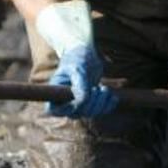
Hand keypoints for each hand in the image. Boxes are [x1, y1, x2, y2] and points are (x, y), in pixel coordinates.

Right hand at [36, 0, 116, 117]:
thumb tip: (83, 102)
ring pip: (91, 114)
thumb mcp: (78, 70)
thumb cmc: (77, 58)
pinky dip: (109, 105)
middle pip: (78, 113)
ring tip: (104, 88)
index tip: (82, 97)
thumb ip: (80, 85)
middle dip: (91, 102)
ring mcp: (78, 105)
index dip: (69, 108)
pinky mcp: (91, 103)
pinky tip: (113, 96)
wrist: (86, 54)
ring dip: (101, 103)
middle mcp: (65, 102)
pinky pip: (101, 111)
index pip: (56, 111)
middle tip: (98, 88)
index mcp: (54, 94)